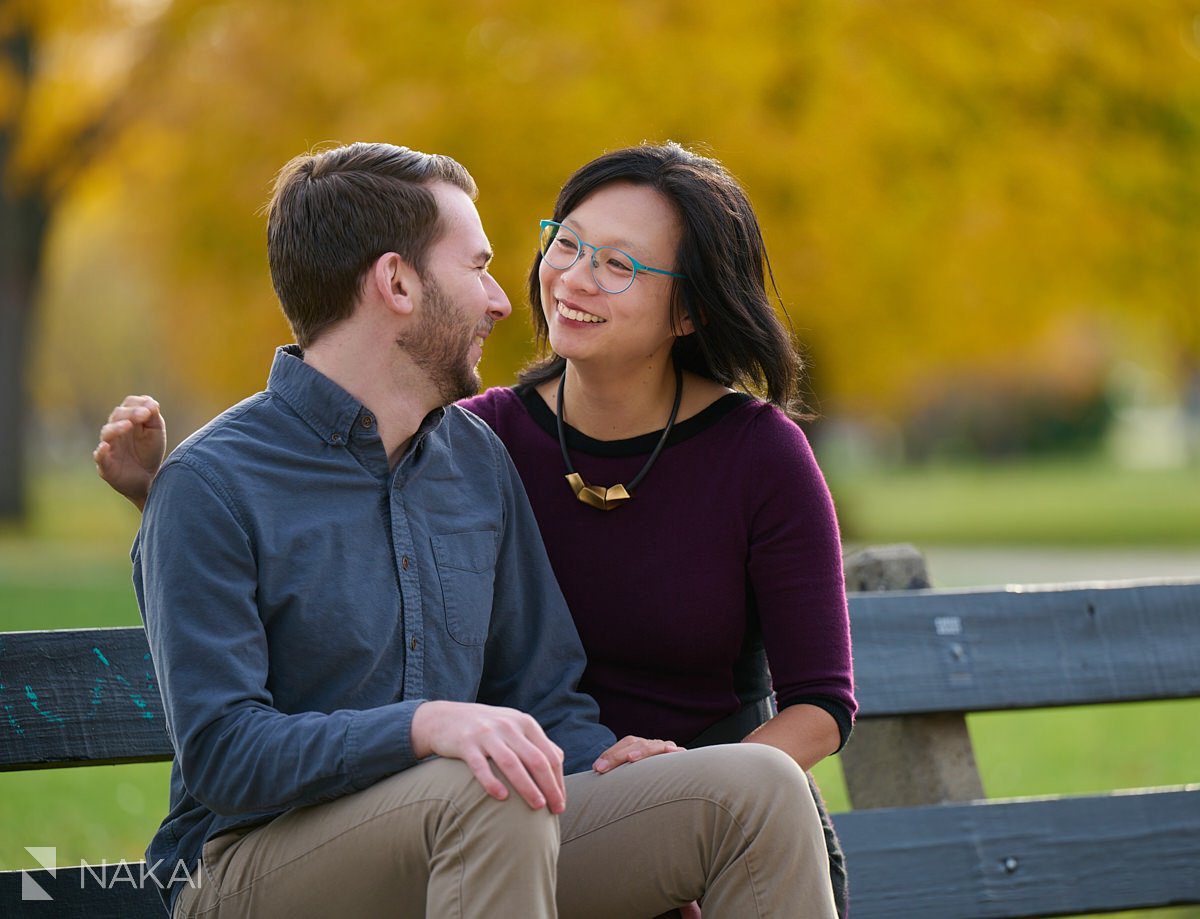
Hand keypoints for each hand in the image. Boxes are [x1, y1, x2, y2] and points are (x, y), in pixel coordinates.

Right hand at [93, 395, 166, 510]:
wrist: (149, 479)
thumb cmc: (149, 452)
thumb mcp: (155, 432)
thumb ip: (153, 417)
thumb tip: (151, 402)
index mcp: (128, 420)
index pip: (128, 405)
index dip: (138, 404)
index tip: (152, 408)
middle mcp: (116, 431)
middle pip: (117, 415)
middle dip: (131, 413)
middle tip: (144, 414)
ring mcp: (110, 447)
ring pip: (107, 433)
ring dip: (116, 428)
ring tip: (128, 425)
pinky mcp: (106, 466)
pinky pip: (99, 457)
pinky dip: (100, 452)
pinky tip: (105, 447)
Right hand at [411, 701, 565, 812]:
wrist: (445, 717)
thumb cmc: (487, 727)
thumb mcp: (513, 725)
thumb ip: (535, 741)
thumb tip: (559, 760)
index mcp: (525, 723)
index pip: (550, 755)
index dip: (558, 780)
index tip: (561, 803)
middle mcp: (508, 726)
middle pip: (536, 760)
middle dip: (549, 787)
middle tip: (555, 810)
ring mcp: (486, 734)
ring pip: (512, 763)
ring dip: (527, 787)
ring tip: (537, 806)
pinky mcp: (465, 743)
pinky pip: (480, 766)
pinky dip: (492, 782)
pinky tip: (501, 797)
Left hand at [593, 735, 681, 773]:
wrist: (677, 775)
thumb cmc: (646, 777)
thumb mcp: (630, 773)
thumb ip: (618, 772)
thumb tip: (597, 770)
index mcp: (639, 745)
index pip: (624, 743)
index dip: (610, 754)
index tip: (597, 768)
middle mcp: (652, 744)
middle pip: (635, 743)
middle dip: (616, 756)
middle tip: (602, 769)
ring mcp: (665, 748)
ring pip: (653, 745)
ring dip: (642, 751)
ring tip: (630, 758)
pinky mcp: (679, 756)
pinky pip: (677, 752)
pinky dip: (673, 752)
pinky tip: (671, 753)